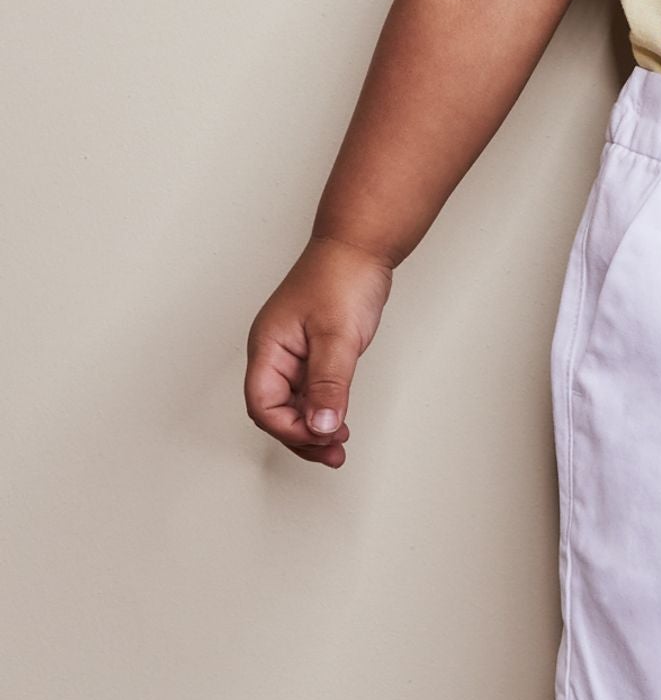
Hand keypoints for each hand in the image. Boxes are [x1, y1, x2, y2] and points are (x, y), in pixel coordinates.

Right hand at [244, 236, 393, 467]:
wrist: (359, 247)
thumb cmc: (340, 277)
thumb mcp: (337, 336)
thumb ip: (328, 384)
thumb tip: (320, 427)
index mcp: (267, 348)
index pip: (263, 404)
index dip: (289, 428)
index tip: (322, 437)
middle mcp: (274, 354)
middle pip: (274, 412)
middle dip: (302, 437)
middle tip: (334, 453)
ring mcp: (292, 355)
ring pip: (293, 406)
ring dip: (313, 429)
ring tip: (338, 447)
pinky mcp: (312, 353)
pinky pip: (310, 393)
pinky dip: (323, 411)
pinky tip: (338, 422)